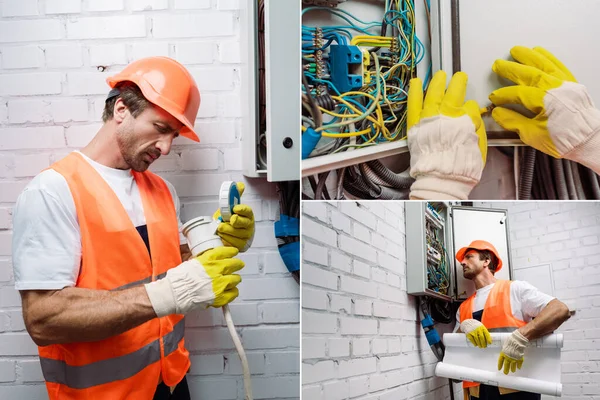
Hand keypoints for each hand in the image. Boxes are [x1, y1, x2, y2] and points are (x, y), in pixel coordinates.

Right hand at [144, 247, 243, 316]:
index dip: (232, 252)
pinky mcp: (220, 297)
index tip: (234, 252)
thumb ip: (204, 261)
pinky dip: (232, 292)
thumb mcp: (192, 262)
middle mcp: (216, 270)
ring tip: (231, 281)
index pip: (226, 251)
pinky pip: (233, 293)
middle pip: (235, 264)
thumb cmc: (179, 279)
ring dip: (234, 279)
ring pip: (236, 279)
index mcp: (209, 260)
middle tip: (237, 265)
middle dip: (237, 264)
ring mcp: (219, 284)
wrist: (174, 293)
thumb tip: (210, 260)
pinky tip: (229, 292)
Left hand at [213, 182, 254, 251]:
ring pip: (236, 234)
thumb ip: (234, 196)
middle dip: (235, 222)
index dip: (242, 210)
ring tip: (219, 228)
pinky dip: (225, 239)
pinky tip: (221, 236)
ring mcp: (245, 237)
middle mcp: (248, 226)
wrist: (226, 233)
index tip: (235, 208)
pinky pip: (232, 243)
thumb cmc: (229, 219)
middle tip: (228, 220)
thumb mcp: (230, 207)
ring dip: (226, 231)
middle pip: (244, 224)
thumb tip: (240, 185)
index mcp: (247, 215)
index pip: (247, 211)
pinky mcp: (240, 246)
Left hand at [407, 71, 486, 199]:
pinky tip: (416, 82)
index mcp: (465, 120)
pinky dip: (415, 92)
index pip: (469, 106)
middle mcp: (447, 115)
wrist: (441, 176)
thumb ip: (476, 127)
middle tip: (459, 77)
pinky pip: (414, 103)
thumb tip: (473, 115)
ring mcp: (429, 118)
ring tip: (439, 75)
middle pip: (454, 92)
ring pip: (434, 93)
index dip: (470, 107)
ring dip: (437, 82)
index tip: (469, 108)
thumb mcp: (478, 145)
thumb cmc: (461, 165)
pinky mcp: (415, 124)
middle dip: (458, 82)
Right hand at [460, 319, 491, 347]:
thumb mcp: (481, 327)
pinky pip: (472, 339)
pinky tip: (475, 345)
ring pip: (477, 339)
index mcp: (482, 328)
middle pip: (482, 338)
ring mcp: (473, 331)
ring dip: (479, 344)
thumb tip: (487, 339)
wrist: (467, 322)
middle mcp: (478, 329)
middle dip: (483, 343)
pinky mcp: (468, 333)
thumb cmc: (476, 326)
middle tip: (484, 346)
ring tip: (480, 346)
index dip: (488, 339)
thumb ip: (484, 332)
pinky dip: (474, 343)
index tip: (489, 343)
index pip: (486, 334)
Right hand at [490, 46, 599, 170]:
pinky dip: (548, 57)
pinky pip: (558, 65)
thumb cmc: (565, 139)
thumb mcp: (533, 135)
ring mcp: (565, 84)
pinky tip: (539, 52)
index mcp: (545, 100)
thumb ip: (513, 121)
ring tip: (516, 50)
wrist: (589, 140)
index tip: (494, 98)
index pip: (518, 93)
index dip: (503, 95)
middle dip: (511, 68)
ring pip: (544, 64)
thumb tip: (499, 113)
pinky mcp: (571, 84)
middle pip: (529, 73)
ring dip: (528, 56)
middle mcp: (556, 88)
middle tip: (498, 64)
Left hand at [498, 329, 527, 374]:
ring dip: (512, 369)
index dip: (500, 365)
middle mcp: (508, 357)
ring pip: (513, 365)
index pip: (500, 361)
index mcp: (503, 354)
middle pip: (506, 365)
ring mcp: (514, 358)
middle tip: (506, 373)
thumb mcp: (505, 346)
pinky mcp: (519, 358)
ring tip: (513, 371)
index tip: (499, 369)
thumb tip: (505, 353)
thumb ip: (505, 350)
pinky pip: (519, 363)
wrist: (517, 341)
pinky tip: (518, 368)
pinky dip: (519, 366)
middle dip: (506, 369)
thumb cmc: (510, 341)